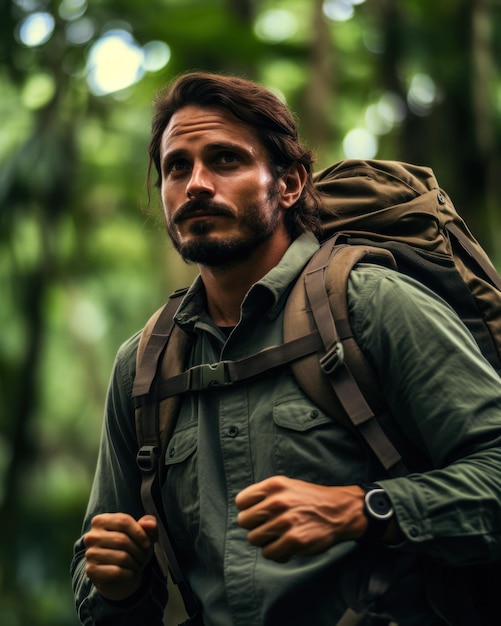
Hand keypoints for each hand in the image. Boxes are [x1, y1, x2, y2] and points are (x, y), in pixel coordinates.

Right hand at [84, 513, 157, 601]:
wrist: (118, 574)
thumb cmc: (132, 547)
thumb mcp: (143, 533)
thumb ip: (149, 524)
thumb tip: (150, 524)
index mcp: (101, 520)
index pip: (123, 521)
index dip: (140, 533)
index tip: (148, 543)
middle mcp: (92, 536)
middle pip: (122, 540)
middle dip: (139, 550)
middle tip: (144, 556)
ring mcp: (89, 553)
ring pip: (121, 557)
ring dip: (135, 563)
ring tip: (137, 564)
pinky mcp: (91, 571)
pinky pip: (116, 571)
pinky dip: (129, 573)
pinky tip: (130, 573)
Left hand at [235, 476, 365, 562]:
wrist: (339, 511)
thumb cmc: (308, 500)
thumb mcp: (286, 485)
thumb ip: (264, 495)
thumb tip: (243, 512)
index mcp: (274, 485)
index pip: (241, 501)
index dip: (248, 510)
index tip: (258, 514)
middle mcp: (277, 502)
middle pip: (244, 521)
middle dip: (254, 526)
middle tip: (268, 527)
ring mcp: (285, 521)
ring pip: (254, 538)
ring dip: (264, 540)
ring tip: (278, 536)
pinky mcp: (293, 541)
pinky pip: (268, 553)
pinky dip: (275, 553)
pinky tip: (285, 547)